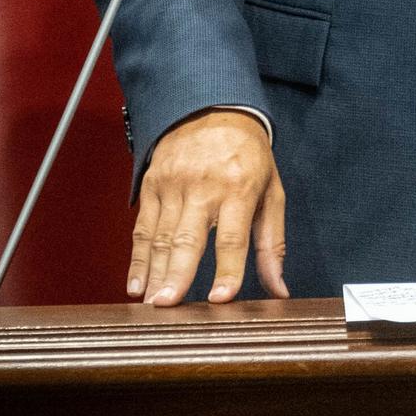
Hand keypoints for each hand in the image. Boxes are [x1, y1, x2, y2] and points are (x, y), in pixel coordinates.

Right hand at [130, 110, 288, 306]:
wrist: (212, 109)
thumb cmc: (249, 157)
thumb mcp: (272, 192)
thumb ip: (273, 244)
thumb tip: (280, 288)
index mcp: (239, 188)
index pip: (232, 237)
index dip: (228, 270)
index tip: (221, 298)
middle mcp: (203, 186)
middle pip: (188, 237)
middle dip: (177, 274)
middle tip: (167, 306)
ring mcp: (173, 185)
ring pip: (161, 237)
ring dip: (154, 273)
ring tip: (151, 305)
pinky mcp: (151, 184)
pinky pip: (142, 228)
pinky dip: (138, 258)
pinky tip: (135, 284)